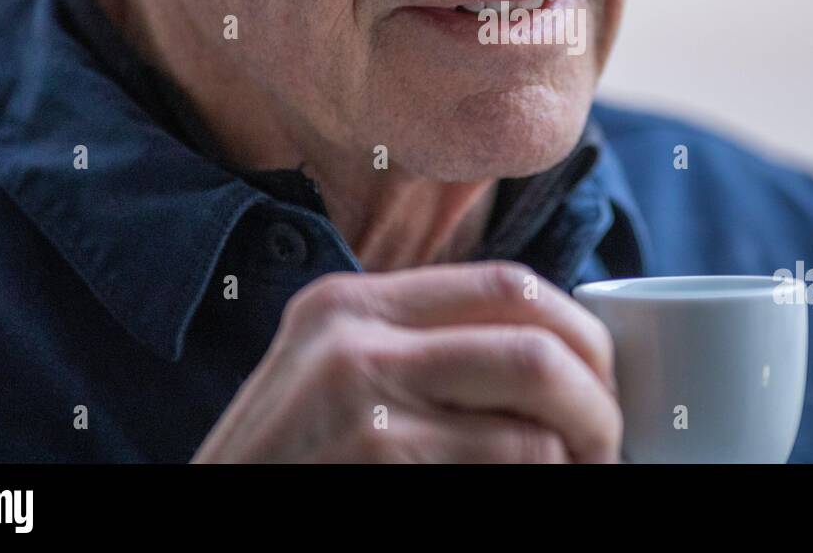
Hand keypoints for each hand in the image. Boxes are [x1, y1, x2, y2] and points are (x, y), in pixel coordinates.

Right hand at [191, 261, 621, 461]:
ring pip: (536, 415)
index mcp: (348, 305)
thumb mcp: (331, 387)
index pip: (506, 284)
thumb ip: (417, 356)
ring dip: (582, 453)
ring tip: (581, 474)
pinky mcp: (375, 454)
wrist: (203, 531)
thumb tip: (554, 356)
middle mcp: (351, 336)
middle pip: (535, 340)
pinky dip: (545, 483)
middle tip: (609, 441)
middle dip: (598, 395)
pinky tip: (533, 494)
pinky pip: (513, 466)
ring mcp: (358, 399)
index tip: (601, 377)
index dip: (578, 332)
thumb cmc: (289, 472)